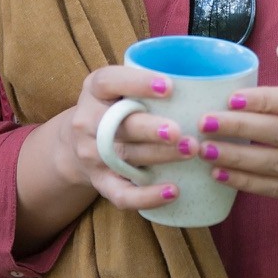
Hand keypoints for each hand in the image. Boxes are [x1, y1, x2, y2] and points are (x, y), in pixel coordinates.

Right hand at [53, 64, 194, 212]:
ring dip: (160, 156)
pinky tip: (174, 191)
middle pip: (119, 125)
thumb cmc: (113, 108)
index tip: (169, 86)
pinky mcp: (101, 182)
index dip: (137, 83)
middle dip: (151, 128)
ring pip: (126, 157)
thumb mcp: (118, 87)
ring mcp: (92, 155)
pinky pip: (122, 194)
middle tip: (180, 130)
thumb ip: (145, 82)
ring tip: (191, 150)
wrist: (76, 145)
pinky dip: (148, 196)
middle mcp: (87, 121)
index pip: (109, 82)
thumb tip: (201, 81)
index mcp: (94, 90)